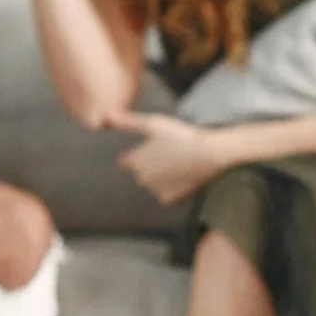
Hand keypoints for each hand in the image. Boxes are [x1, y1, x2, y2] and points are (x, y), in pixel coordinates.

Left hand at [110, 111, 226, 205]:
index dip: (138, 154)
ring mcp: (156, 191)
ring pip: (155, 184)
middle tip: (170, 153)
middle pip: (141, 174)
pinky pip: (167, 194)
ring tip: (179, 162)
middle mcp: (141, 179)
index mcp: (135, 161)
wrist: (209, 153)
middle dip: (150, 166)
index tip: (153, 148)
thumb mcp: (153, 124)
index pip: (126, 162)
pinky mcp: (171, 200)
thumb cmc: (180, 135)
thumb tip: (106, 115)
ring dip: (162, 177)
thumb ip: (127, 122)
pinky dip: (174, 188)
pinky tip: (184, 175)